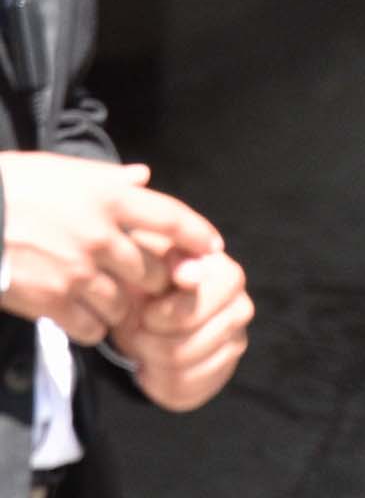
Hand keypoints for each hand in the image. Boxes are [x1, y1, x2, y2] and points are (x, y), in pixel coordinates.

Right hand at [0, 155, 222, 345]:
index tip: (211, 247)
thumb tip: (142, 176)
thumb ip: (107, 178)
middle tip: (142, 283)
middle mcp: (100, 235)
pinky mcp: (52, 301)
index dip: (197, 234)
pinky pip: (92, 328)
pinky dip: (92, 328)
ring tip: (104, 301)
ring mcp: (78, 271)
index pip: (170, 217)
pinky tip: (81, 319)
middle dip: (151, 280)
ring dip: (121, 307)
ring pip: (124, 303)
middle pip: (151, 269)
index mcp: (106, 197)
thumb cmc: (11, 186)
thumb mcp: (60, 170)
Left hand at [111, 247, 253, 411]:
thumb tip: (190, 277)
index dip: (160, 316)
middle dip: (148, 339)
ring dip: (149, 357)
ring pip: (179, 368)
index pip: (192, 312)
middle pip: (182, 346)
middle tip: (140, 326)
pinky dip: (155, 377)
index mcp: (227, 276)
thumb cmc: (146, 280)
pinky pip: (181, 388)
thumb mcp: (147, 260)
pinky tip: (152, 360)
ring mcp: (235, 344)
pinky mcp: (221, 374)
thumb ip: (168, 260)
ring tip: (144, 341)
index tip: (147, 309)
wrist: (144, 309)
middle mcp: (241, 309)